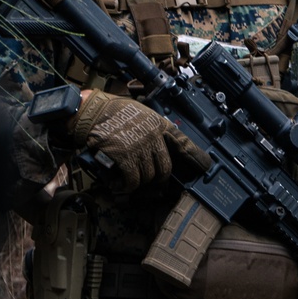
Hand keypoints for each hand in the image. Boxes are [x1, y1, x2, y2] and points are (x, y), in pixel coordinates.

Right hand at [68, 91, 205, 191]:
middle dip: (159, 179)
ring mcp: (139, 147)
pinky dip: (128, 185)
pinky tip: (121, 184)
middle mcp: (153, 136)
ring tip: (131, 180)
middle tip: (154, 184)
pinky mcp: (125, 157)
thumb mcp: (142, 114)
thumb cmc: (114, 112)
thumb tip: (161, 147)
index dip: (196, 156)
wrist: (92, 112)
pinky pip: (133, 180)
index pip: (183, 142)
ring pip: (149, 176)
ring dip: (140, 182)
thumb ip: (153, 130)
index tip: (205, 165)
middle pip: (165, 167)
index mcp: (158, 124)